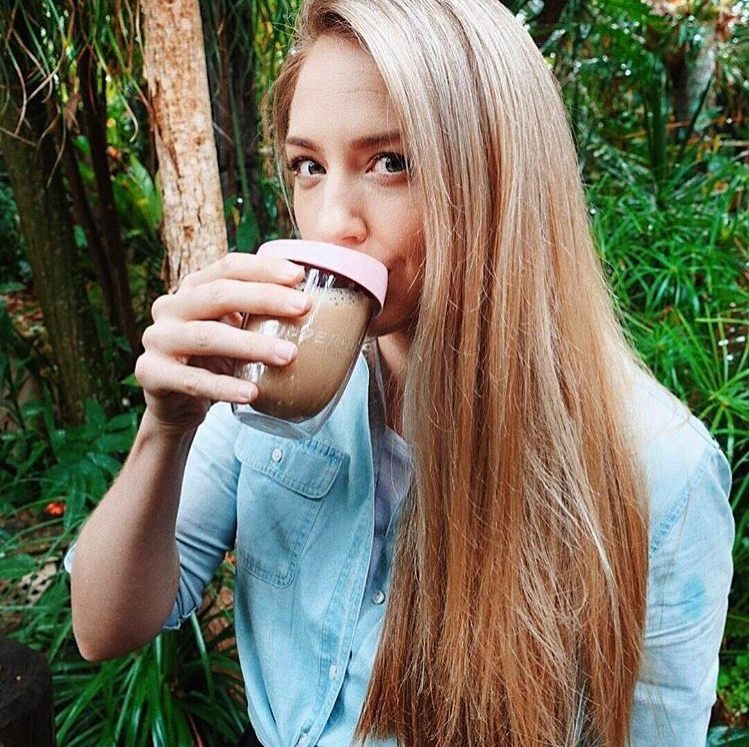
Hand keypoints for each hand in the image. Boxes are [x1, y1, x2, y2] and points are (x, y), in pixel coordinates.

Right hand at [134, 253, 311, 430]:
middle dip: (265, 299)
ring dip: (252, 346)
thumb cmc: (214, 362)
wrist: (175, 405)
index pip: (228, 267)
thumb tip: (314, 304)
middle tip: (303, 308)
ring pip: (208, 337)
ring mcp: (157, 339)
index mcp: (192, 289)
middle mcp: (170, 307)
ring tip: (289, 355)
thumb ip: (258, 315)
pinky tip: (253, 393)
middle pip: (218, 295)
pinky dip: (225, 387)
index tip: (299, 276)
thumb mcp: (234, 332)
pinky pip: (193, 380)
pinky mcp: (151, 373)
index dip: (263, 268)